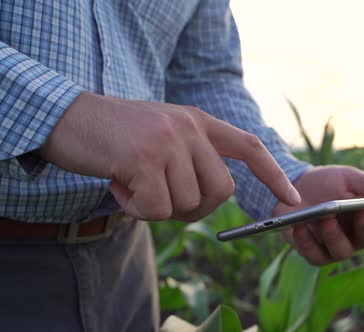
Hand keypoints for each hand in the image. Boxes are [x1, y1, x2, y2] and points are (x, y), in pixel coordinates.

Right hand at [39, 92, 300, 220]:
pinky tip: (118, 187)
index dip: (274, 174)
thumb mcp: (162, 137)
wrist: (67, 118)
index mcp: (198, 121)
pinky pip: (157, 210)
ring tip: (131, 183)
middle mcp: (190, 128)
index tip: (293, 198)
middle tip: (161, 199)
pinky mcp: (145, 159)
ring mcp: (169, 141)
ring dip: (158, 207)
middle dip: (194, 208)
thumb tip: (209, 199)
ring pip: (188, 204)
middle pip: (221, 191)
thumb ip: (191, 159)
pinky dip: (137, 210)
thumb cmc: (115, 136)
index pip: (250, 146)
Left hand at [273, 165, 363, 265]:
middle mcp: (360, 234)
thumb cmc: (327, 183)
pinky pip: (315, 256)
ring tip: (326, 217)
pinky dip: (307, 242)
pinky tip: (300, 226)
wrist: (293, 187)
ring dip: (335, 235)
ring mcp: (338, 247)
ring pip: (344, 251)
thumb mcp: (349, 178)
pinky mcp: (316, 254)